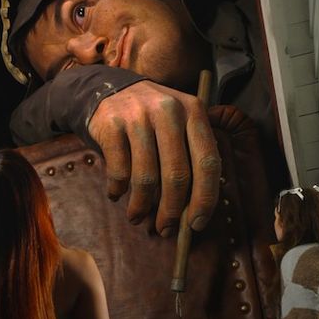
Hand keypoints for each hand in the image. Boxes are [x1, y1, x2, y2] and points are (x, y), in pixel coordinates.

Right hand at [88, 80, 221, 236]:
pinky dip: (118, 190)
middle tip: (165, 229)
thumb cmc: (153, 117)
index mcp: (194, 112)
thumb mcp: (180, 122)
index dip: (205, 198)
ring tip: (137, 217)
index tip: (196, 224)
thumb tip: (190, 211)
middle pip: (177, 175)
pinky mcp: (112, 125)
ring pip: (145, 178)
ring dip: (141, 206)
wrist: (110, 88)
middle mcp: (169, 111)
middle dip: (171, 211)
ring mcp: (139, 117)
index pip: (208, 162)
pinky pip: (119, 170)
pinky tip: (117, 195)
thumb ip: (190, 156)